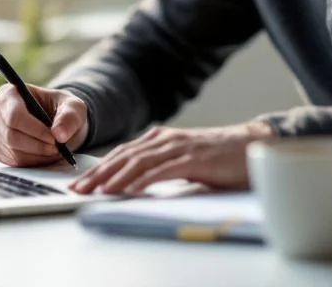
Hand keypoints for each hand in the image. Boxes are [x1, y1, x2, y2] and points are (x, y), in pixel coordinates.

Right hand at [0, 84, 88, 166]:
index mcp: (8, 94)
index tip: (54, 138)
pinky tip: (43, 154)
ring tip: (54, 149)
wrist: (57, 124)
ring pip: (13, 151)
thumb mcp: (74, 107)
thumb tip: (59, 134)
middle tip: (57, 147)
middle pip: (12, 136)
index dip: (35, 130)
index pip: (15, 115)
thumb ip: (70, 117)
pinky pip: (13, 162)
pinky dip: (32, 162)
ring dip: (38, 155)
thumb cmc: (62, 109)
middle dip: (38, 145)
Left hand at [68, 121, 275, 194]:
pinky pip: (161, 170)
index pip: (122, 153)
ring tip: (95, 191)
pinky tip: (127, 189)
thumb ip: (161, 167)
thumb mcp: (183, 160)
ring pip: (138, 162)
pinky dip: (140, 180)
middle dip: (98, 174)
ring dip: (113, 177)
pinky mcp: (193, 159)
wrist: (254, 145)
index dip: (99, 168)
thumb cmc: (219, 157)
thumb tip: (135, 184)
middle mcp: (165, 140)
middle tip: (77, 189)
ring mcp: (178, 147)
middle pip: (123, 157)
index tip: (80, 182)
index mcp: (161, 139)